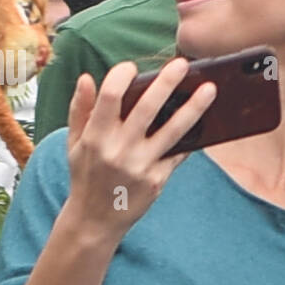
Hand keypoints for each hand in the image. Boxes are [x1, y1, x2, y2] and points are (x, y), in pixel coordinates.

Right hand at [64, 59, 215, 239]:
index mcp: (96, 136)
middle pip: (147, 107)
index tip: (131, 67)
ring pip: (173, 130)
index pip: (110, 96)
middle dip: (167, 82)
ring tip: (210, 89)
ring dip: (194, 107)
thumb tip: (87, 79)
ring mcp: (140, 165)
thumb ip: (79, 110)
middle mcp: (119, 149)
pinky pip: (178, 154)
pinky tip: (207, 122)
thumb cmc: (84, 176)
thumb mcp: (73, 143)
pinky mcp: (157, 180)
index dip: (122, 76)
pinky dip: (192, 138)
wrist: (94, 220)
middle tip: (182, 64)